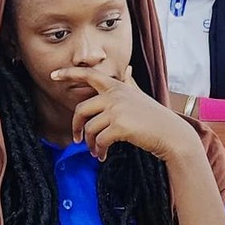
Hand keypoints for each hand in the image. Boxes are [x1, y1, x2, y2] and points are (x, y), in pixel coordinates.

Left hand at [59, 65, 202, 162]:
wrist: (171, 134)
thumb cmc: (155, 117)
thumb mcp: (140, 95)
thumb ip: (129, 83)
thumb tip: (127, 69)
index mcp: (117, 86)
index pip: (89, 75)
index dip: (69, 74)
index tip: (53, 75)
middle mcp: (115, 95)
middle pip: (81, 110)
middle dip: (76, 127)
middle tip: (77, 140)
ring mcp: (117, 110)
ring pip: (89, 129)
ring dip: (90, 144)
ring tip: (96, 152)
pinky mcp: (119, 126)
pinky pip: (99, 140)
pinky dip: (99, 151)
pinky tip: (103, 156)